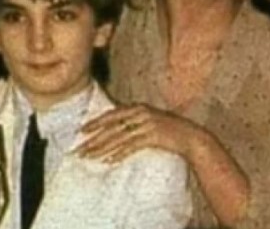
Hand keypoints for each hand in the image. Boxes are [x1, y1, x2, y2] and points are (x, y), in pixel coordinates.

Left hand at [76, 103, 200, 162]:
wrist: (190, 136)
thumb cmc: (169, 130)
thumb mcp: (149, 120)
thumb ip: (133, 121)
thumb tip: (115, 130)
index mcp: (138, 107)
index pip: (111, 114)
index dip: (96, 122)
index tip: (81, 131)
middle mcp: (140, 113)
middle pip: (112, 127)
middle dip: (94, 139)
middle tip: (79, 149)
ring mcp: (146, 124)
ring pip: (118, 137)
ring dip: (102, 149)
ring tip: (89, 157)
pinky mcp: (152, 136)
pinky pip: (131, 146)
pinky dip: (119, 154)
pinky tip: (108, 161)